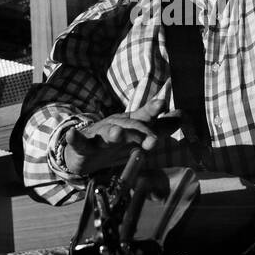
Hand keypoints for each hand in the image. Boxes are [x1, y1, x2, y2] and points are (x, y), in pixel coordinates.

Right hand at [62, 98, 184, 176]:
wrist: (82, 151)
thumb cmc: (114, 141)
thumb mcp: (137, 133)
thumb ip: (159, 126)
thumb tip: (182, 116)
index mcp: (130, 124)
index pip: (144, 117)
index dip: (153, 110)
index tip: (162, 104)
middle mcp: (116, 126)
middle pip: (129, 127)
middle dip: (141, 132)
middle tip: (153, 140)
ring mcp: (99, 136)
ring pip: (107, 134)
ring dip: (113, 133)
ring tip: (116, 133)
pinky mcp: (83, 147)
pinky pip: (79, 143)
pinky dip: (75, 139)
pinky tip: (72, 134)